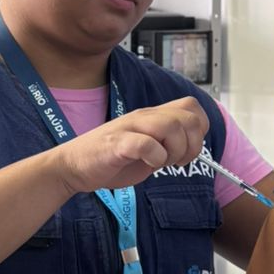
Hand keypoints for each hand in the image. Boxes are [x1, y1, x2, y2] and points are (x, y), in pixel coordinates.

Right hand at [53, 98, 208, 196]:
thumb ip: (168, 145)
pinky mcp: (117, 144)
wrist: (74, 166)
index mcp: (153, 117)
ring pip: (170, 126)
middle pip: (188, 117)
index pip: (192, 107)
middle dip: (192, 144)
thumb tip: (193, 149)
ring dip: (175, 151)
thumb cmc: (111, 159)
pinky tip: (148, 165)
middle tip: (178, 161)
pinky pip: (146, 144)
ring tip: (163, 163)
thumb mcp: (148, 149)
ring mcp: (130, 128)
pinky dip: (155, 157)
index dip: (199, 129)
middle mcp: (144, 117)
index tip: (189, 150)